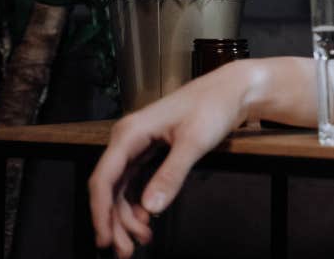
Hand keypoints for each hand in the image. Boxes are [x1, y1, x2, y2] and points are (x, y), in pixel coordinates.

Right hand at [88, 61, 253, 257]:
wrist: (232, 90)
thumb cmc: (213, 106)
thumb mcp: (194, 142)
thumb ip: (171, 175)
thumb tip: (150, 207)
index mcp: (130, 133)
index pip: (103, 179)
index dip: (100, 212)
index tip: (105, 238)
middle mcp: (128, 139)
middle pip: (110, 188)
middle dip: (115, 221)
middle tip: (126, 250)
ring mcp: (138, 144)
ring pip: (122, 188)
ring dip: (127, 216)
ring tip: (141, 239)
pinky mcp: (151, 149)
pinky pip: (136, 181)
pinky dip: (138, 202)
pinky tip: (146, 219)